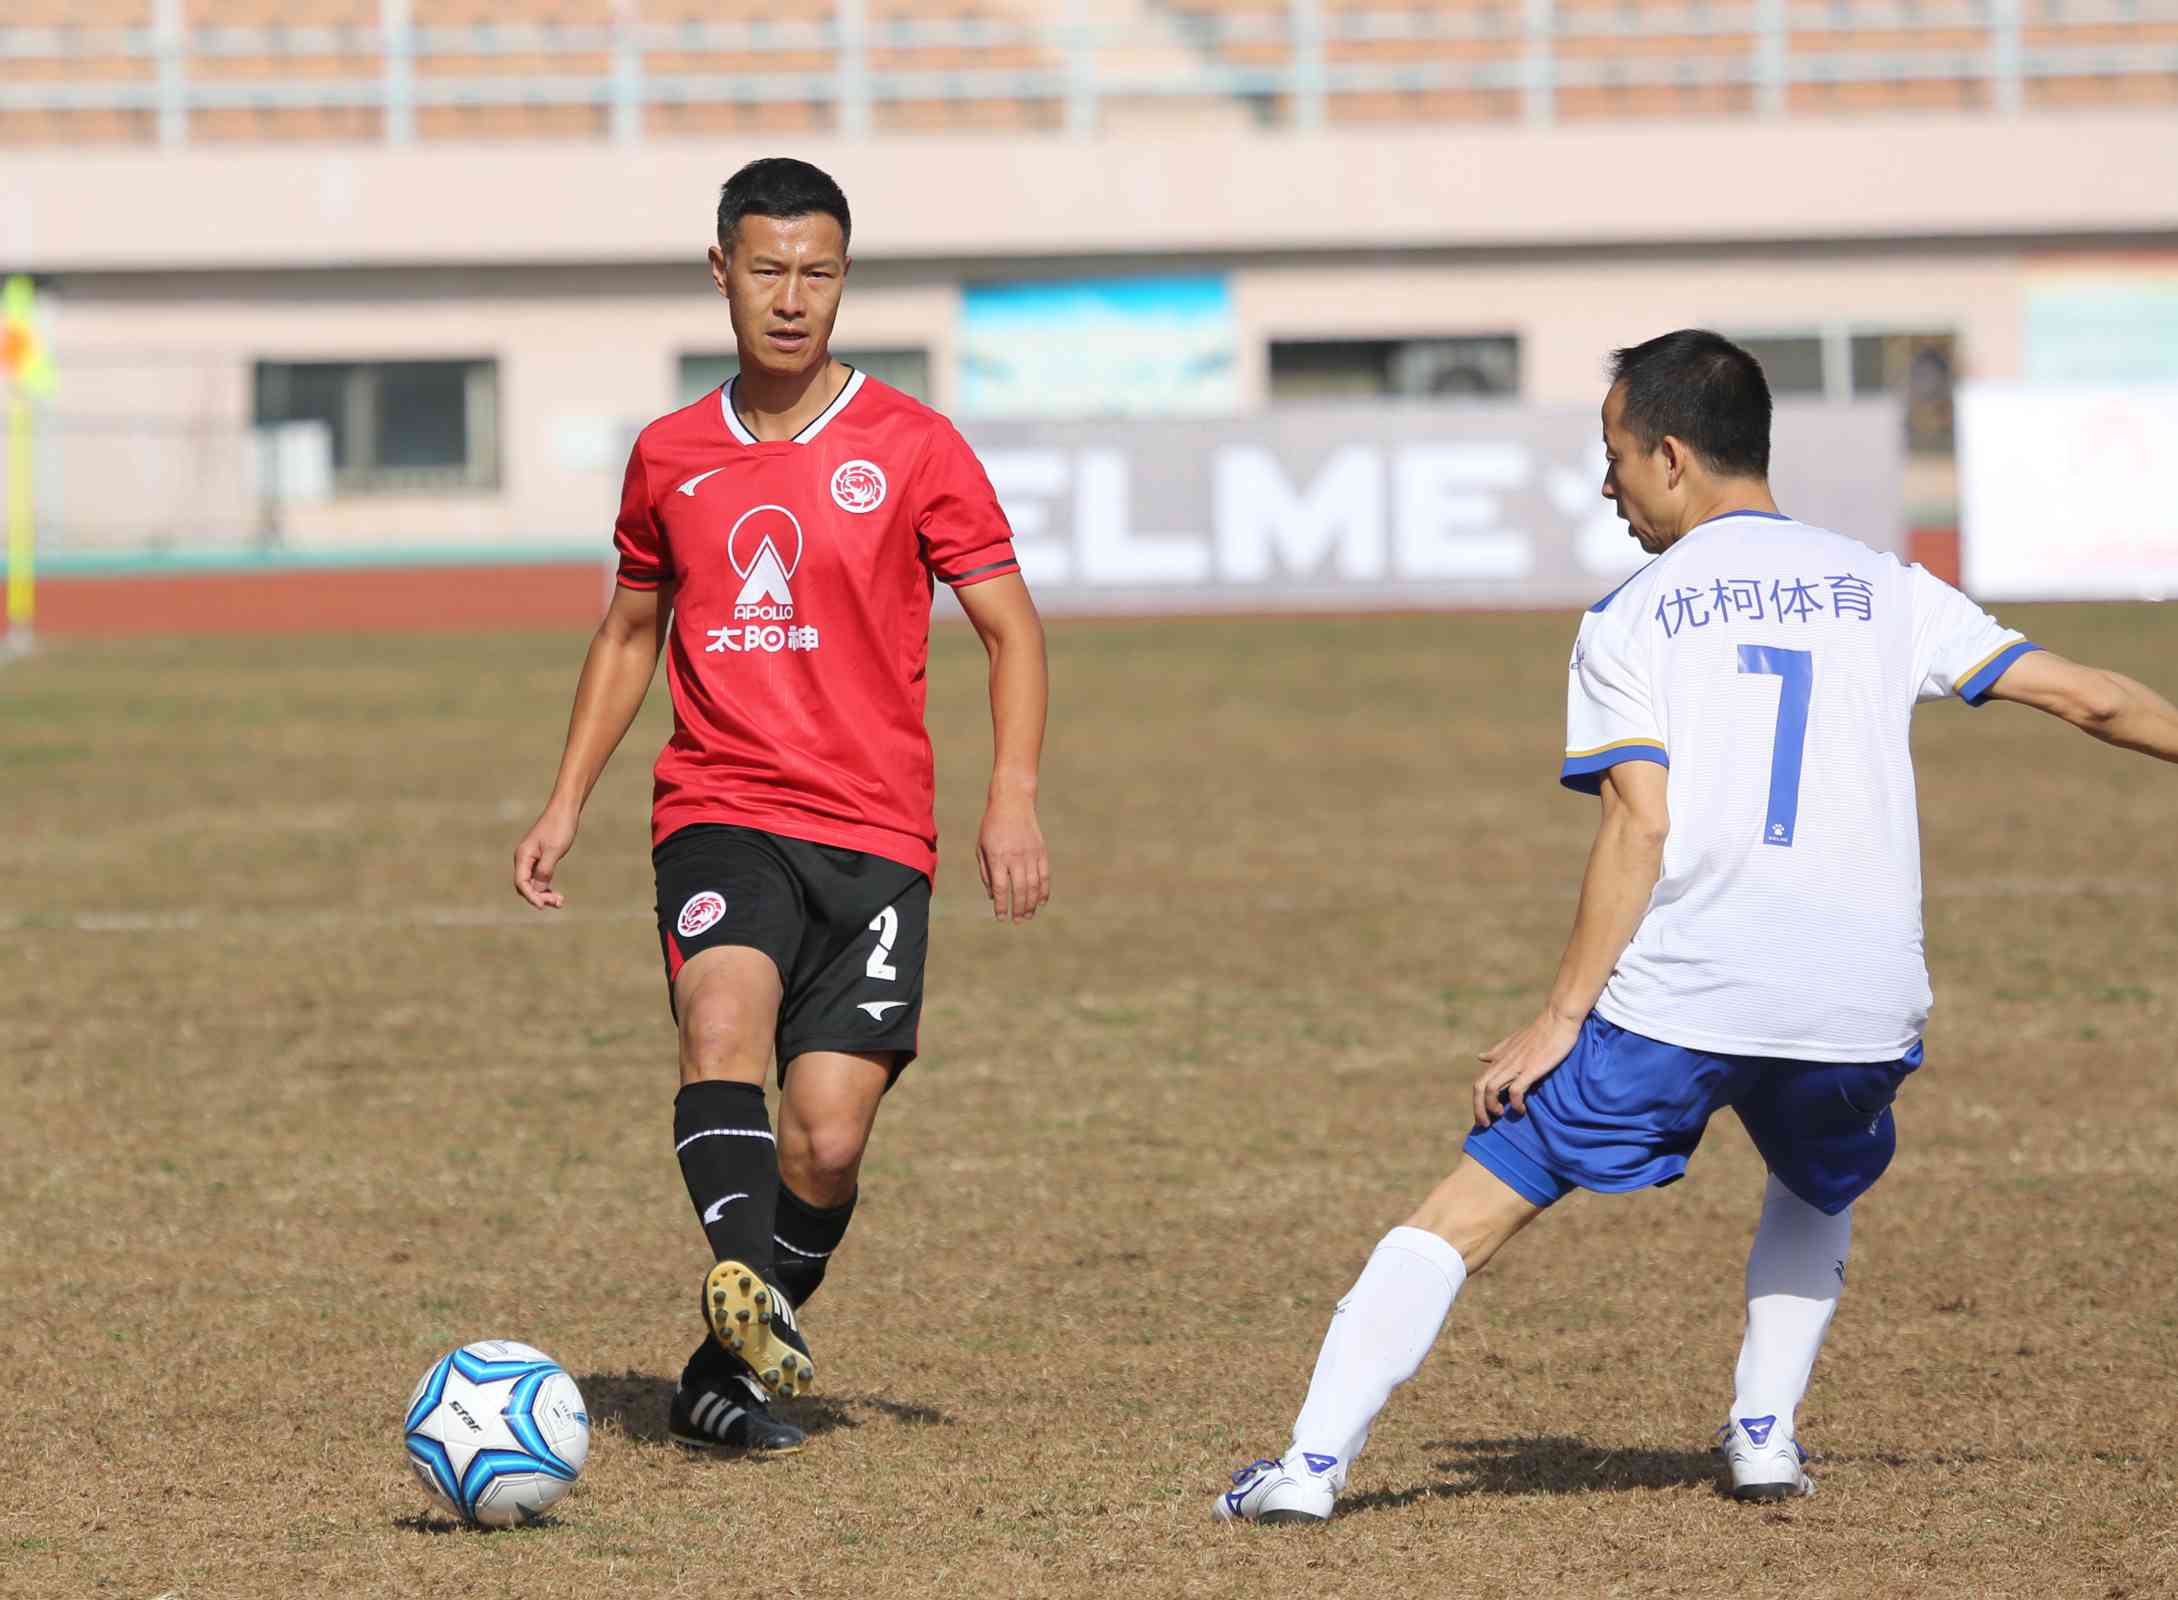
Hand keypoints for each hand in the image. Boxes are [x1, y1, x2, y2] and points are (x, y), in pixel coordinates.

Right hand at [513, 805, 578, 909]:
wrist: (565, 810)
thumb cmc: (560, 827)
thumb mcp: (554, 851)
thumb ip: (545, 871)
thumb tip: (536, 890)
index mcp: (523, 856)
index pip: (521, 882)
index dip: (531, 896)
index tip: (542, 906)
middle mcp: (523, 858)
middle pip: (525, 886)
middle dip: (539, 896)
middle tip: (559, 902)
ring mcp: (531, 859)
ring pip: (532, 884)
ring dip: (544, 894)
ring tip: (560, 901)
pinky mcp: (539, 858)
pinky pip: (538, 878)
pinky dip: (546, 887)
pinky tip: (556, 894)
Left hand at [976, 794, 1049, 923]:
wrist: (1012, 803)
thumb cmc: (992, 827)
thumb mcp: (981, 848)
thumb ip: (986, 873)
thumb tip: (991, 896)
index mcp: (997, 857)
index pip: (1000, 888)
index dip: (1001, 906)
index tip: (1001, 918)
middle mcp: (1015, 857)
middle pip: (1019, 890)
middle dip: (1018, 909)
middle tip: (1017, 921)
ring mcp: (1030, 854)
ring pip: (1034, 886)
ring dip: (1032, 904)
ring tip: (1028, 915)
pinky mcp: (1041, 851)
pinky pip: (1045, 876)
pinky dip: (1044, 891)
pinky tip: (1041, 902)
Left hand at [1473, 1011, 1584, 1125]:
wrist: (1557, 1019)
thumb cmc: (1538, 1032)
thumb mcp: (1513, 1042)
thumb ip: (1497, 1052)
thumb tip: (1480, 1057)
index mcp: (1499, 1059)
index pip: (1479, 1083)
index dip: (1477, 1102)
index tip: (1482, 1117)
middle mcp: (1503, 1063)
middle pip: (1479, 1088)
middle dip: (1478, 1109)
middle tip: (1485, 1124)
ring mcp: (1516, 1065)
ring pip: (1490, 1089)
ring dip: (1492, 1107)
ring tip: (1502, 1115)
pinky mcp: (1531, 1068)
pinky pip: (1515, 1090)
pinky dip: (1515, 1103)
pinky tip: (1522, 1109)